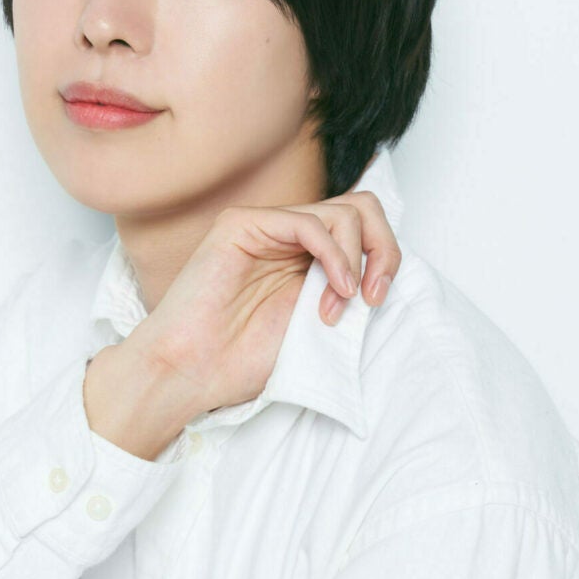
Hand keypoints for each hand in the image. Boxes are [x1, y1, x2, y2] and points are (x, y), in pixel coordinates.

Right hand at [126, 190, 401, 415]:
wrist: (192, 370)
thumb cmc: (242, 358)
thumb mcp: (318, 323)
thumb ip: (346, 290)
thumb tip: (387, 272)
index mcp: (305, 255)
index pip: (363, 226)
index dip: (384, 255)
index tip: (378, 300)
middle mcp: (287, 235)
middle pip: (361, 208)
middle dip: (381, 248)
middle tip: (372, 295)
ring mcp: (265, 226)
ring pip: (342, 211)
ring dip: (354, 260)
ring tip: (336, 304)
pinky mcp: (242, 224)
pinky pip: (308, 221)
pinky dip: (333, 254)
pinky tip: (332, 288)